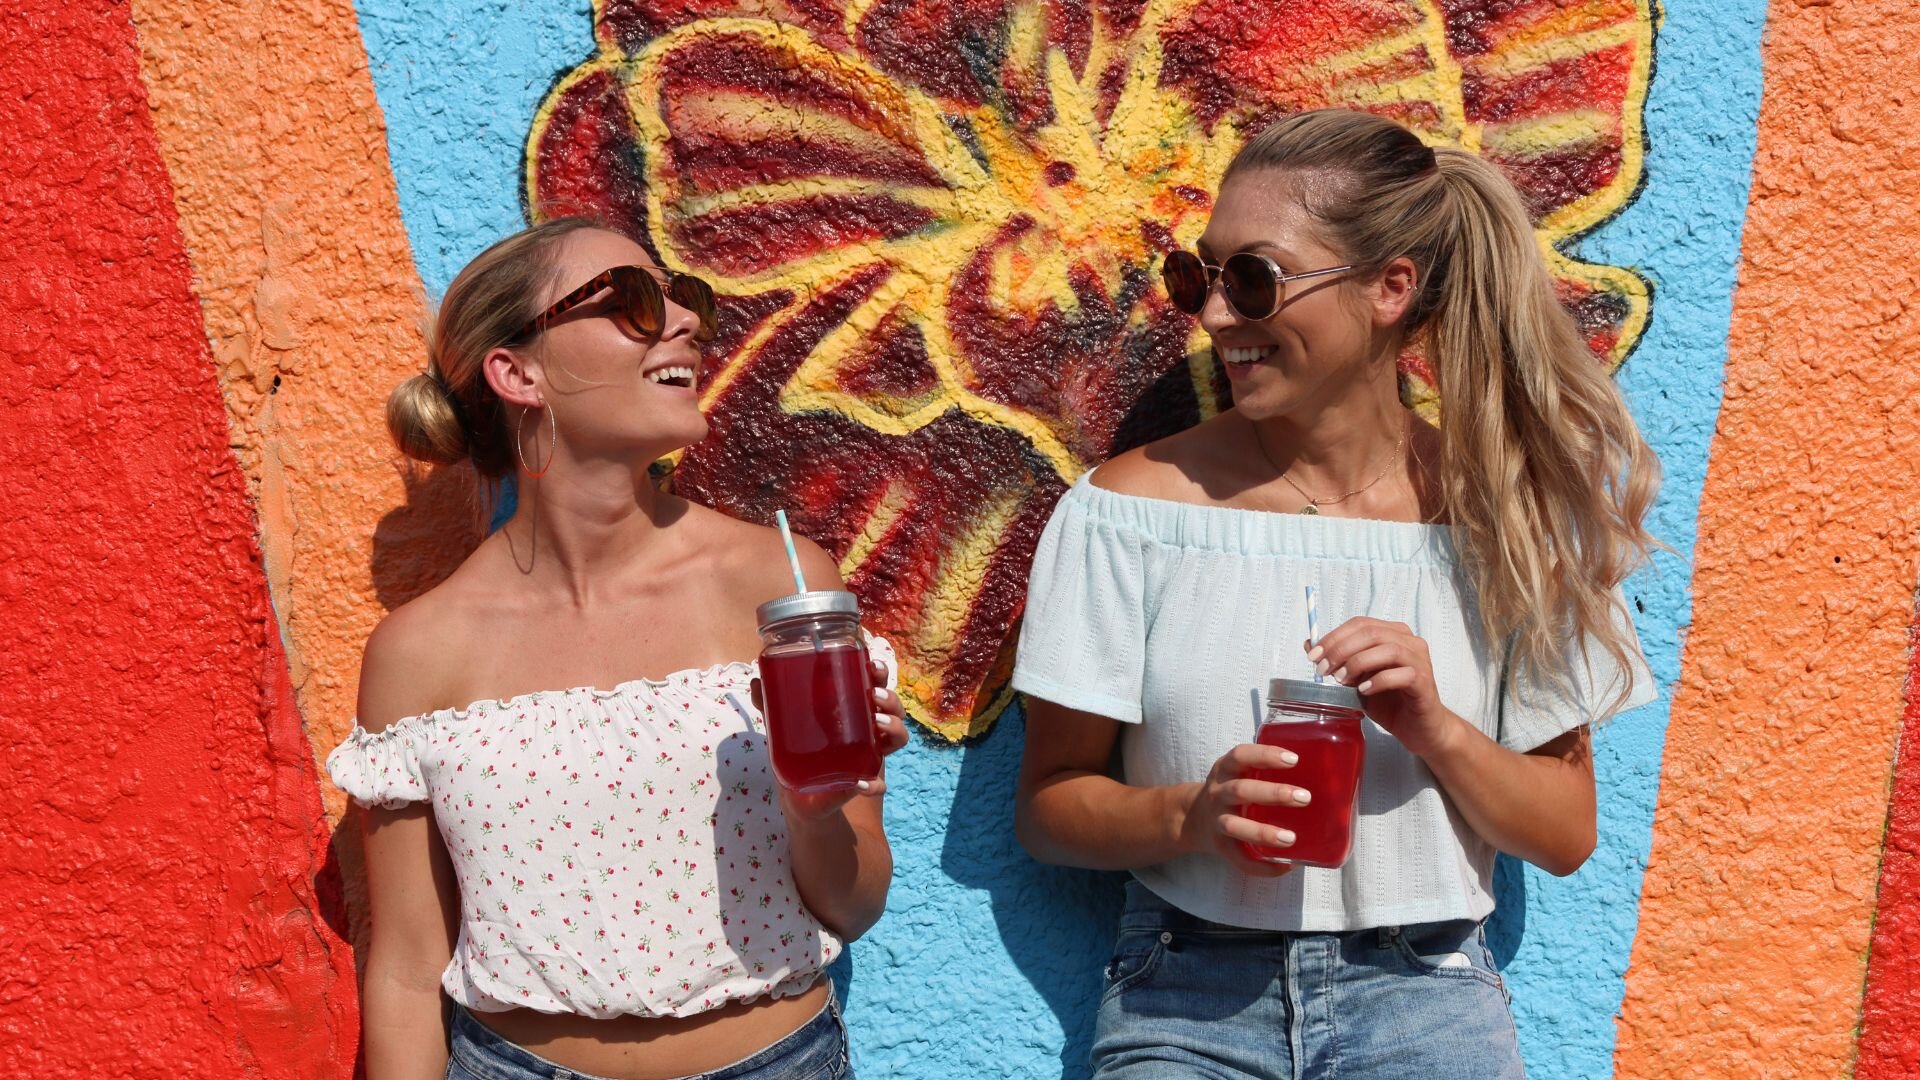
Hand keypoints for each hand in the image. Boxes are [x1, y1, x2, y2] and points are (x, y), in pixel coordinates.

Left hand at [752, 658, 909, 821]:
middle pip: (892, 706)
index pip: (873, 685)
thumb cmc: (799, 755)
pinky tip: (862, 784)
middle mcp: (868, 730)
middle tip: (875, 695)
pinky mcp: (866, 783)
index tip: (873, 664)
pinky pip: (879, 784)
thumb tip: (757, 682)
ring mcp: (871, 755)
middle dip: (891, 697)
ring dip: (895, 728)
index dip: (880, 673)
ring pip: (898, 736)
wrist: (803, 801)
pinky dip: (874, 785)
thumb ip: (770, 708)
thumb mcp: (783, 731)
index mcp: (852, 710)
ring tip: (879, 724)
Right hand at [1177, 743, 1306, 877]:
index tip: (1294, 759)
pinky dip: (1262, 866)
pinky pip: (1239, 859)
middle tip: (1305, 798)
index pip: (1241, 756)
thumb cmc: (1231, 791)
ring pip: (1235, 826)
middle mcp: (1218, 793)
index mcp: (1225, 770)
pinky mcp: (1220, 847)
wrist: (1192, 817)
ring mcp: (1216, 821)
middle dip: (1273, 793)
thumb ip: (1267, 770)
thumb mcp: (1238, 772)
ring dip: (1263, 832)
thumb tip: (1325, 778)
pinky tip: (1286, 866)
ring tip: (1291, 838)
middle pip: (1241, 790)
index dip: (1265, 755)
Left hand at [1309, 617, 1460, 758]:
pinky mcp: (1424, 681)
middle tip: (1323, 669)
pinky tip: (1364, 691)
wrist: (1420, 728)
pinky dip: (1378, 680)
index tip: (1313, 655)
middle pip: (1371, 633)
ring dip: (1358, 662)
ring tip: (1342, 680)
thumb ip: (1340, 661)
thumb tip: (1309, 645)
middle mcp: (1409, 641)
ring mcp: (1420, 660)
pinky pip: (1401, 674)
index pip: (1360, 624)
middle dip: (1341, 649)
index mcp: (1393, 634)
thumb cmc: (1390, 701)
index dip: (1334, 637)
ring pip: (1387, 649)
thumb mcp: (1358, 679)